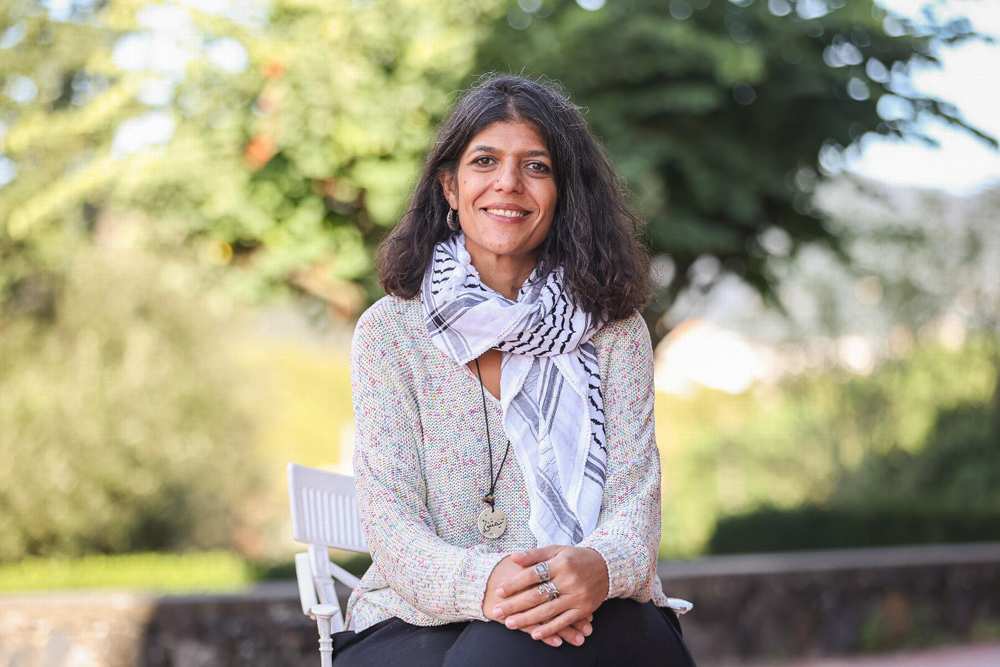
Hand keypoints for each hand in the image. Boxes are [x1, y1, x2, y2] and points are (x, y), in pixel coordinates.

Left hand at [491, 545, 608, 642]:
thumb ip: (535, 554)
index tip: (499, 591)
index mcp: (561, 563)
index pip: (533, 575)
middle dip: (515, 604)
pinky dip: (549, 629)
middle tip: (498, 611)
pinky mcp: (584, 609)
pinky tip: (534, 634)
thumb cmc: (576, 558)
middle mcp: (569, 580)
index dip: (515, 584)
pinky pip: (564, 621)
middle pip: (537, 595)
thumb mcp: (557, 550)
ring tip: (510, 624)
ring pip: (548, 610)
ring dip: (527, 619)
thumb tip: (513, 558)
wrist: (607, 566)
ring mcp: (577, 596)